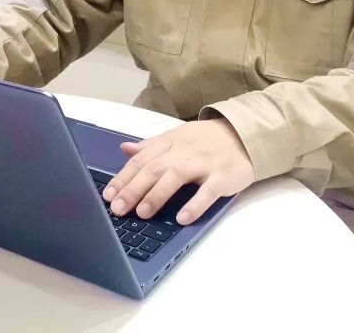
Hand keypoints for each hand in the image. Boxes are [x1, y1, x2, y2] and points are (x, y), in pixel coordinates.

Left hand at [102, 118, 254, 225]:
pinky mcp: (223, 176)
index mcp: (170, 141)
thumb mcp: (177, 137)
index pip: (141, 159)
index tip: (108, 196)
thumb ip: (151, 146)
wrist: (245, 134)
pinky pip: (208, 191)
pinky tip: (182, 218)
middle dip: (133, 189)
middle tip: (118, 209)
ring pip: (176, 176)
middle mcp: (184, 151)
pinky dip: (195, 204)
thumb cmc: (206, 141)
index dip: (123, 178)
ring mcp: (204, 163)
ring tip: (142, 213)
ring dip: (157, 195)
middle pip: (154, 168)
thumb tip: (124, 149)